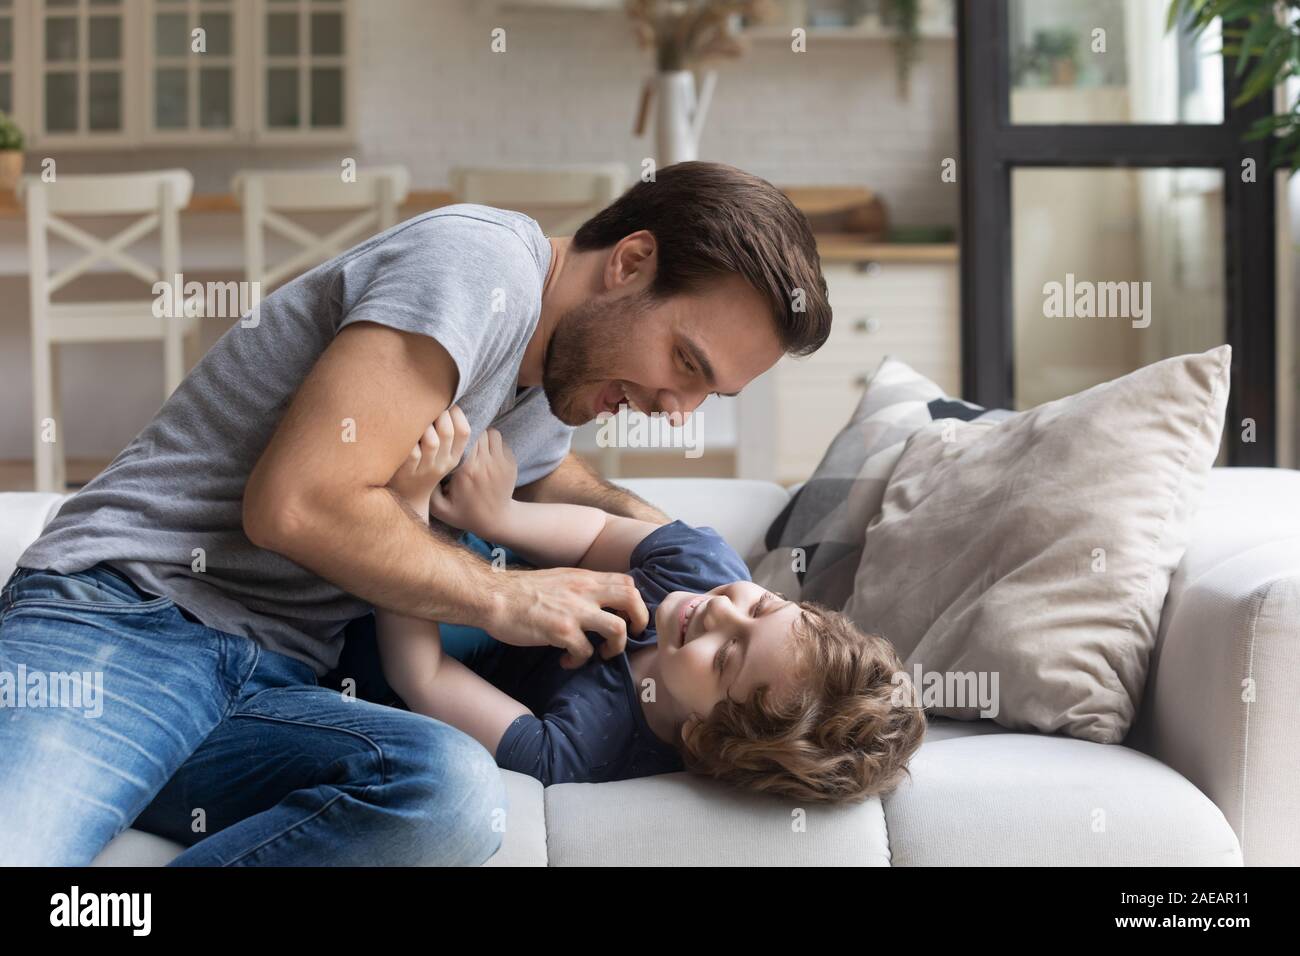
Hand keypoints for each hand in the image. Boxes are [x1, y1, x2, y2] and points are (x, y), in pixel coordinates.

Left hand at [386, 405, 470, 518]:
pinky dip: (409, 438)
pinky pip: (411, 451)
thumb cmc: (425, 468)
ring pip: (431, 441)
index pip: (464, 432)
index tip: (447, 404)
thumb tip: (448, 403)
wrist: (410, 498)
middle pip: (448, 432)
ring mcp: (425, 468)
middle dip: (439, 414)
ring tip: (416, 415)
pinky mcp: (407, 471)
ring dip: (424, 424)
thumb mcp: (443, 456)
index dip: (457, 414)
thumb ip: (447, 436)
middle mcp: (442, 462)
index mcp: (454, 457)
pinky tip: (403, 428)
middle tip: (429, 406)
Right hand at [429, 427, 517, 538]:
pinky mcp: (511, 464)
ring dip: (483, 435)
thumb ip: (428, 490)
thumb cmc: (465, 514)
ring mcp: (501, 463)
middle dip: (469, 431)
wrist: (496, 521)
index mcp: (467, 471)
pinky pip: (502, 443)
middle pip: (479, 431)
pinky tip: (485, 453)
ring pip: (492, 433)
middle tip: (461, 437)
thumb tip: (420, 467)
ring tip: (474, 444)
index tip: (449, 434)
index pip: (463, 437)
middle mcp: (486, 464)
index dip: (456, 431)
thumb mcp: (440, 508)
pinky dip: (494, 444)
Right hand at [486, 567, 649, 668]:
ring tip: (603, 654)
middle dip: (640, 621)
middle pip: (632, 599)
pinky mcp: (561, 631)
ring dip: (616, 646)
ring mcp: (574, 612)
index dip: (635, 602)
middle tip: (630, 635)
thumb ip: (580, 588)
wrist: (493, 596)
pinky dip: (579, 661)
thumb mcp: (558, 579)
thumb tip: (596, 602)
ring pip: (618, 629)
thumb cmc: (520, 591)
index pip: (626, 582)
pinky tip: (566, 661)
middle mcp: (584, 591)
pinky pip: (585, 652)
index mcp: (584, 578)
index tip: (629, 617)